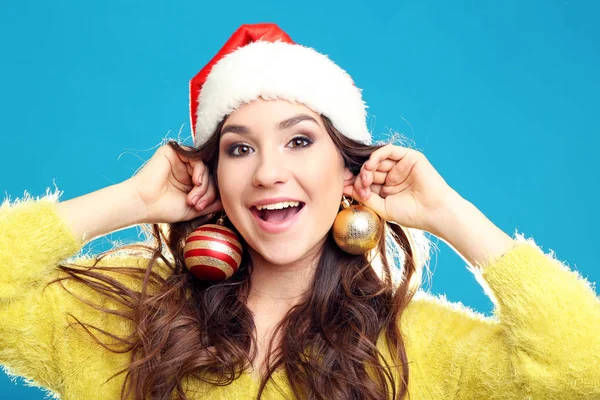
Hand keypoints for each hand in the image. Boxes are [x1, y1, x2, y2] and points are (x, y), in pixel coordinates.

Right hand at [126, 144, 221, 223]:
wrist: (144, 204)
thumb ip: (211, 203)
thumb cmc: (164, 208)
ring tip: (192, 199)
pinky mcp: (173, 151)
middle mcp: (185, 169)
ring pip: (205, 168)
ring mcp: (179, 160)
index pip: (210, 183)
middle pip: (209, 175)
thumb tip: (227, 201)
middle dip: (207, 192)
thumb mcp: (194, 208)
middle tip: (198, 204)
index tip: (202, 207)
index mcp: (188, 182)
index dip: (211, 195)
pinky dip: (200, 171)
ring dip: (203, 185)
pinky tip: (195, 182)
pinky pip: (197, 157)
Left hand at [343, 144, 460, 234]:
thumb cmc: (411, 214)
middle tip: (357, 186)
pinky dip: (376, 156)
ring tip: (365, 179)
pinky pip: (388, 150)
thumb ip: (364, 197)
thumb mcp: (382, 207)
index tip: (343, 187)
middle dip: (359, 176)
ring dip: (367, 167)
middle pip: (369, 170)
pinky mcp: (409, 157)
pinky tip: (370, 167)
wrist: (434, 212)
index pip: (365, 180)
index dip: (354, 182)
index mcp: (386, 188)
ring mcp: (400, 166)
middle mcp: (392, 175)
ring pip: (376, 159)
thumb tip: (344, 188)